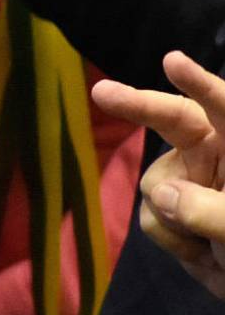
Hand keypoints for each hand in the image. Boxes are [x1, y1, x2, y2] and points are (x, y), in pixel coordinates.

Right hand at [93, 53, 224, 298]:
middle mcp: (218, 158)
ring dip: (176, 219)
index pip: (224, 108)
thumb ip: (211, 210)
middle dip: (138, 106)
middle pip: (174, 121)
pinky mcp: (177, 216)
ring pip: (155, 185)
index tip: (171, 60)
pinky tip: (203, 254)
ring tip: (211, 246)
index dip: (199, 84)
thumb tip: (160, 195)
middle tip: (102, 93)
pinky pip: (153, 219)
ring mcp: (196, 186)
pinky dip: (174, 241)